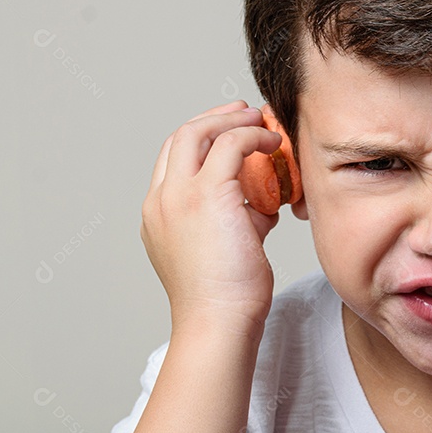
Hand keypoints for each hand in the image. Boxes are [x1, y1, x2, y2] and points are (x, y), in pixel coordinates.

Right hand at [140, 100, 283, 331]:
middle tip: (245, 111)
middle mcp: (160, 200)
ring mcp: (178, 196)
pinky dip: (253, 137)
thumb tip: (265, 201)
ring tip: (261, 120)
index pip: (173, 157)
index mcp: (158, 213)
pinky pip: (231, 145)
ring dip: (232, 120)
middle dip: (214, 117)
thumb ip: (241, 217)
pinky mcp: (206, 196)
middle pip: (180, 136)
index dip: (203, 136)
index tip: (231, 128)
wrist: (220, 321)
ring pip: (198, 132)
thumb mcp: (229, 245)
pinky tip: (273, 144)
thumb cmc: (227, 295)